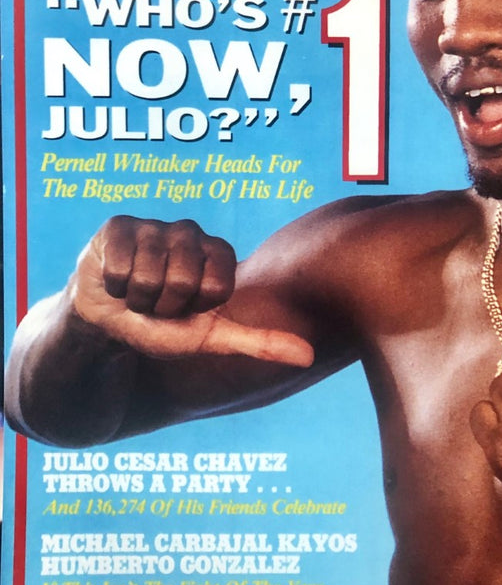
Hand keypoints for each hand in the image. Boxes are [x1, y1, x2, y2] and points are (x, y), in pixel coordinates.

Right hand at [69, 215, 313, 366]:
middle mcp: (190, 232)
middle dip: (164, 306)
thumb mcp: (211, 338)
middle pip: (181, 281)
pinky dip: (115, 286)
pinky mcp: (119, 226)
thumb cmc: (164, 325)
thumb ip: (261, 343)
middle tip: (158, 303)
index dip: (196, 309)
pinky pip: (121, 265)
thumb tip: (309, 358)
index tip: (189, 308)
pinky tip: (116, 281)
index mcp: (218, 252)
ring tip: (137, 293)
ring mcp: (155, 226)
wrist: (109, 321)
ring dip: (138, 299)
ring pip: (149, 276)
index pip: (216, 287)